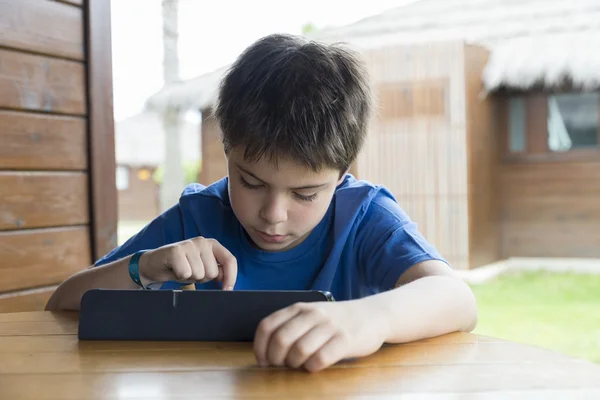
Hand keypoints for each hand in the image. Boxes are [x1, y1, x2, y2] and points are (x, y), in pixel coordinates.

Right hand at [138, 237, 236, 289]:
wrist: (154, 264)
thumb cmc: (181, 267)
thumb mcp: (203, 269)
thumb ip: (217, 272)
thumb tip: (228, 282)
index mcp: (212, 245)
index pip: (230, 260)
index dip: (231, 277)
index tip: (227, 290)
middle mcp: (203, 241)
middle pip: (212, 272)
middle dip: (202, 278)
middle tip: (190, 272)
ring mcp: (189, 244)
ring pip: (199, 274)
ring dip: (190, 277)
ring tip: (182, 270)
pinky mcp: (175, 250)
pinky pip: (186, 273)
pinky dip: (180, 276)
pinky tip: (174, 269)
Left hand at [253, 299, 387, 371]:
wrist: (372, 315)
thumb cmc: (335, 321)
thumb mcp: (310, 315)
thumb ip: (290, 326)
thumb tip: (266, 353)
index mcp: (299, 308)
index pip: (267, 326)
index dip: (260, 347)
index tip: (263, 361)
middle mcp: (312, 314)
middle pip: (280, 340)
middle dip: (276, 359)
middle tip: (282, 366)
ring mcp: (329, 326)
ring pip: (299, 350)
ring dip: (295, 364)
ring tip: (301, 364)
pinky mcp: (345, 339)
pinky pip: (320, 359)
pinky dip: (312, 367)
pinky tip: (315, 365)